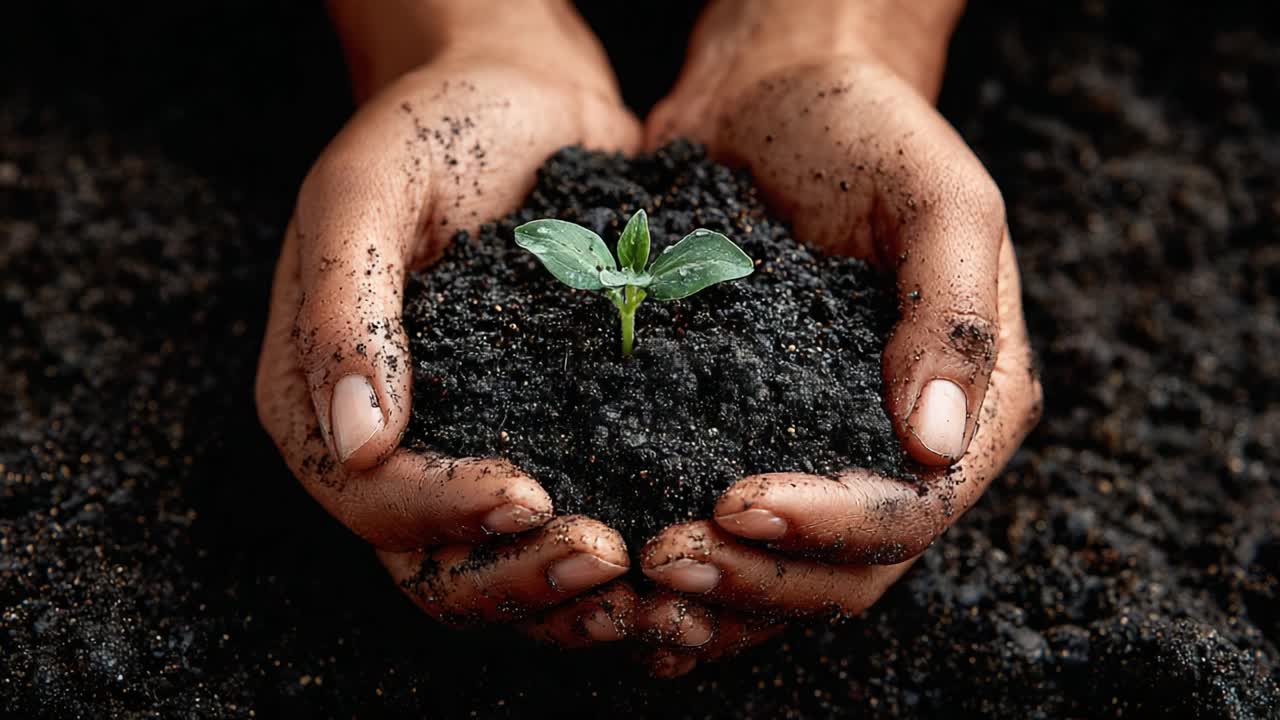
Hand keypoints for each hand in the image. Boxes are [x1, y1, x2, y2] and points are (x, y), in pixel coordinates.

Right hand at [256, 0, 643, 642]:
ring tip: (652, 592)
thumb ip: (344, 307)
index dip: (442, 513)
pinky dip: (617, 568)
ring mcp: (471, 451)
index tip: (528, 496)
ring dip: (573, 601)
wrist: (524, 96)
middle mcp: (389, 447)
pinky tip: (675, 569)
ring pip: (504, 573)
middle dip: (519, 579)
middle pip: (435, 566)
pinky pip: (566, 533)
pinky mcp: (549, 442)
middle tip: (609, 559)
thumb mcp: (367, 189)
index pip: (368, 498)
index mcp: (320, 397)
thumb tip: (355, 442)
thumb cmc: (436, 125)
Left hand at [634, 0, 1042, 673]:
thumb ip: (951, 309)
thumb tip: (938, 441)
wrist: (775, 99)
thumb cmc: (862, 130)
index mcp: (972, 405)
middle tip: (664, 561)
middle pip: (847, 572)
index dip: (830, 526)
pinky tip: (633, 590)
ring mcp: (826, 454)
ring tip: (639, 586)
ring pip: (787, 577)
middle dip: (759, 577)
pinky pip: (735, 543)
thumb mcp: (935, 192)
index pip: (913, 508)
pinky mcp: (753, 444)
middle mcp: (903, 450)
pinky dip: (695, 580)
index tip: (737, 503)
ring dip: (718, 600)